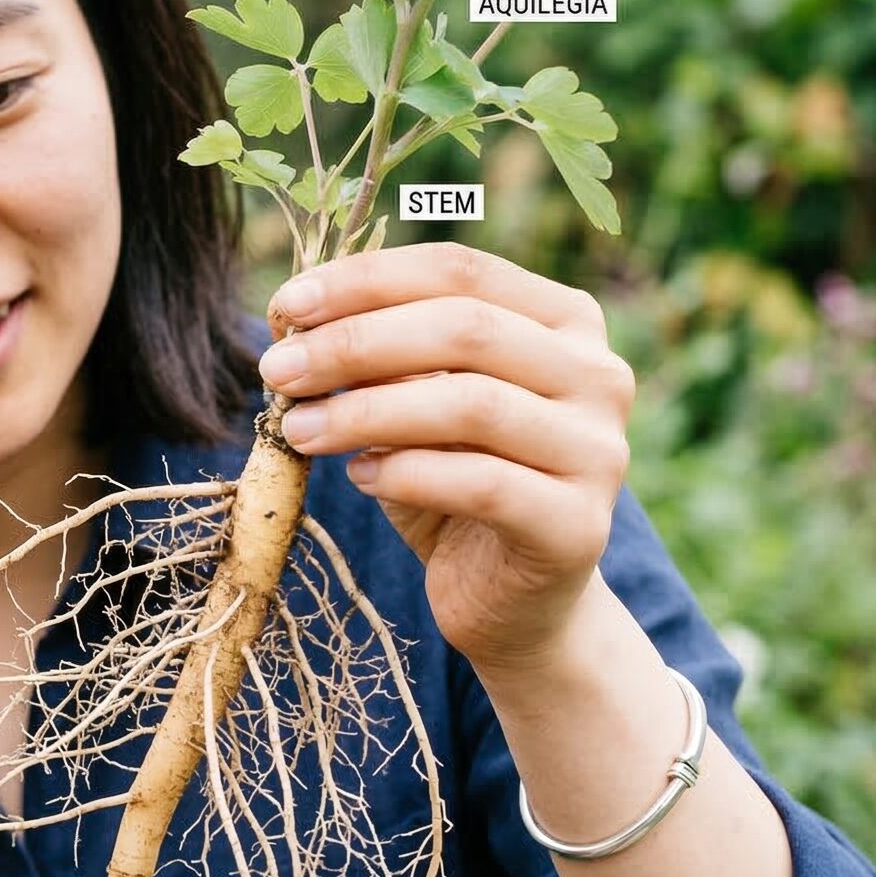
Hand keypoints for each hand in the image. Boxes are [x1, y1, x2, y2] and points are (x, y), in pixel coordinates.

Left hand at [262, 242, 634, 675]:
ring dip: (366, 411)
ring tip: (296, 429)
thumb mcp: (415, 410)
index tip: (286, 306)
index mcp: (564, 323)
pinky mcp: (577, 525)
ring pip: (472, 404)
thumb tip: (292, 320)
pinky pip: (481, 484)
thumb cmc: (455, 489)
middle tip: (277, 371)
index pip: (460, 271)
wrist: (514, 605)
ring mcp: (598, 451)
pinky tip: (358, 476)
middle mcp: (598, 374)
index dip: (366, 280)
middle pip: (465, 328)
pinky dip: (405, 473)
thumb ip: (380, 360)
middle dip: (355, 344)